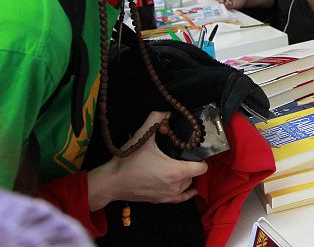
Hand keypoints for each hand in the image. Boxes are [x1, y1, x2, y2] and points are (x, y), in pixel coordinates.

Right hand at [88, 112, 207, 210]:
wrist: (112, 182)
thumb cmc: (129, 160)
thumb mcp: (142, 136)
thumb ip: (156, 119)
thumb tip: (166, 112)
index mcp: (176, 171)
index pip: (202, 167)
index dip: (201, 158)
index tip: (194, 150)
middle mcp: (176, 185)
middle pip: (194, 174)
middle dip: (191, 164)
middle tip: (182, 155)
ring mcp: (169, 195)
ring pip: (187, 185)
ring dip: (186, 176)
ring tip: (179, 165)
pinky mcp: (161, 201)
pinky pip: (181, 198)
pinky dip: (186, 192)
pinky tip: (190, 189)